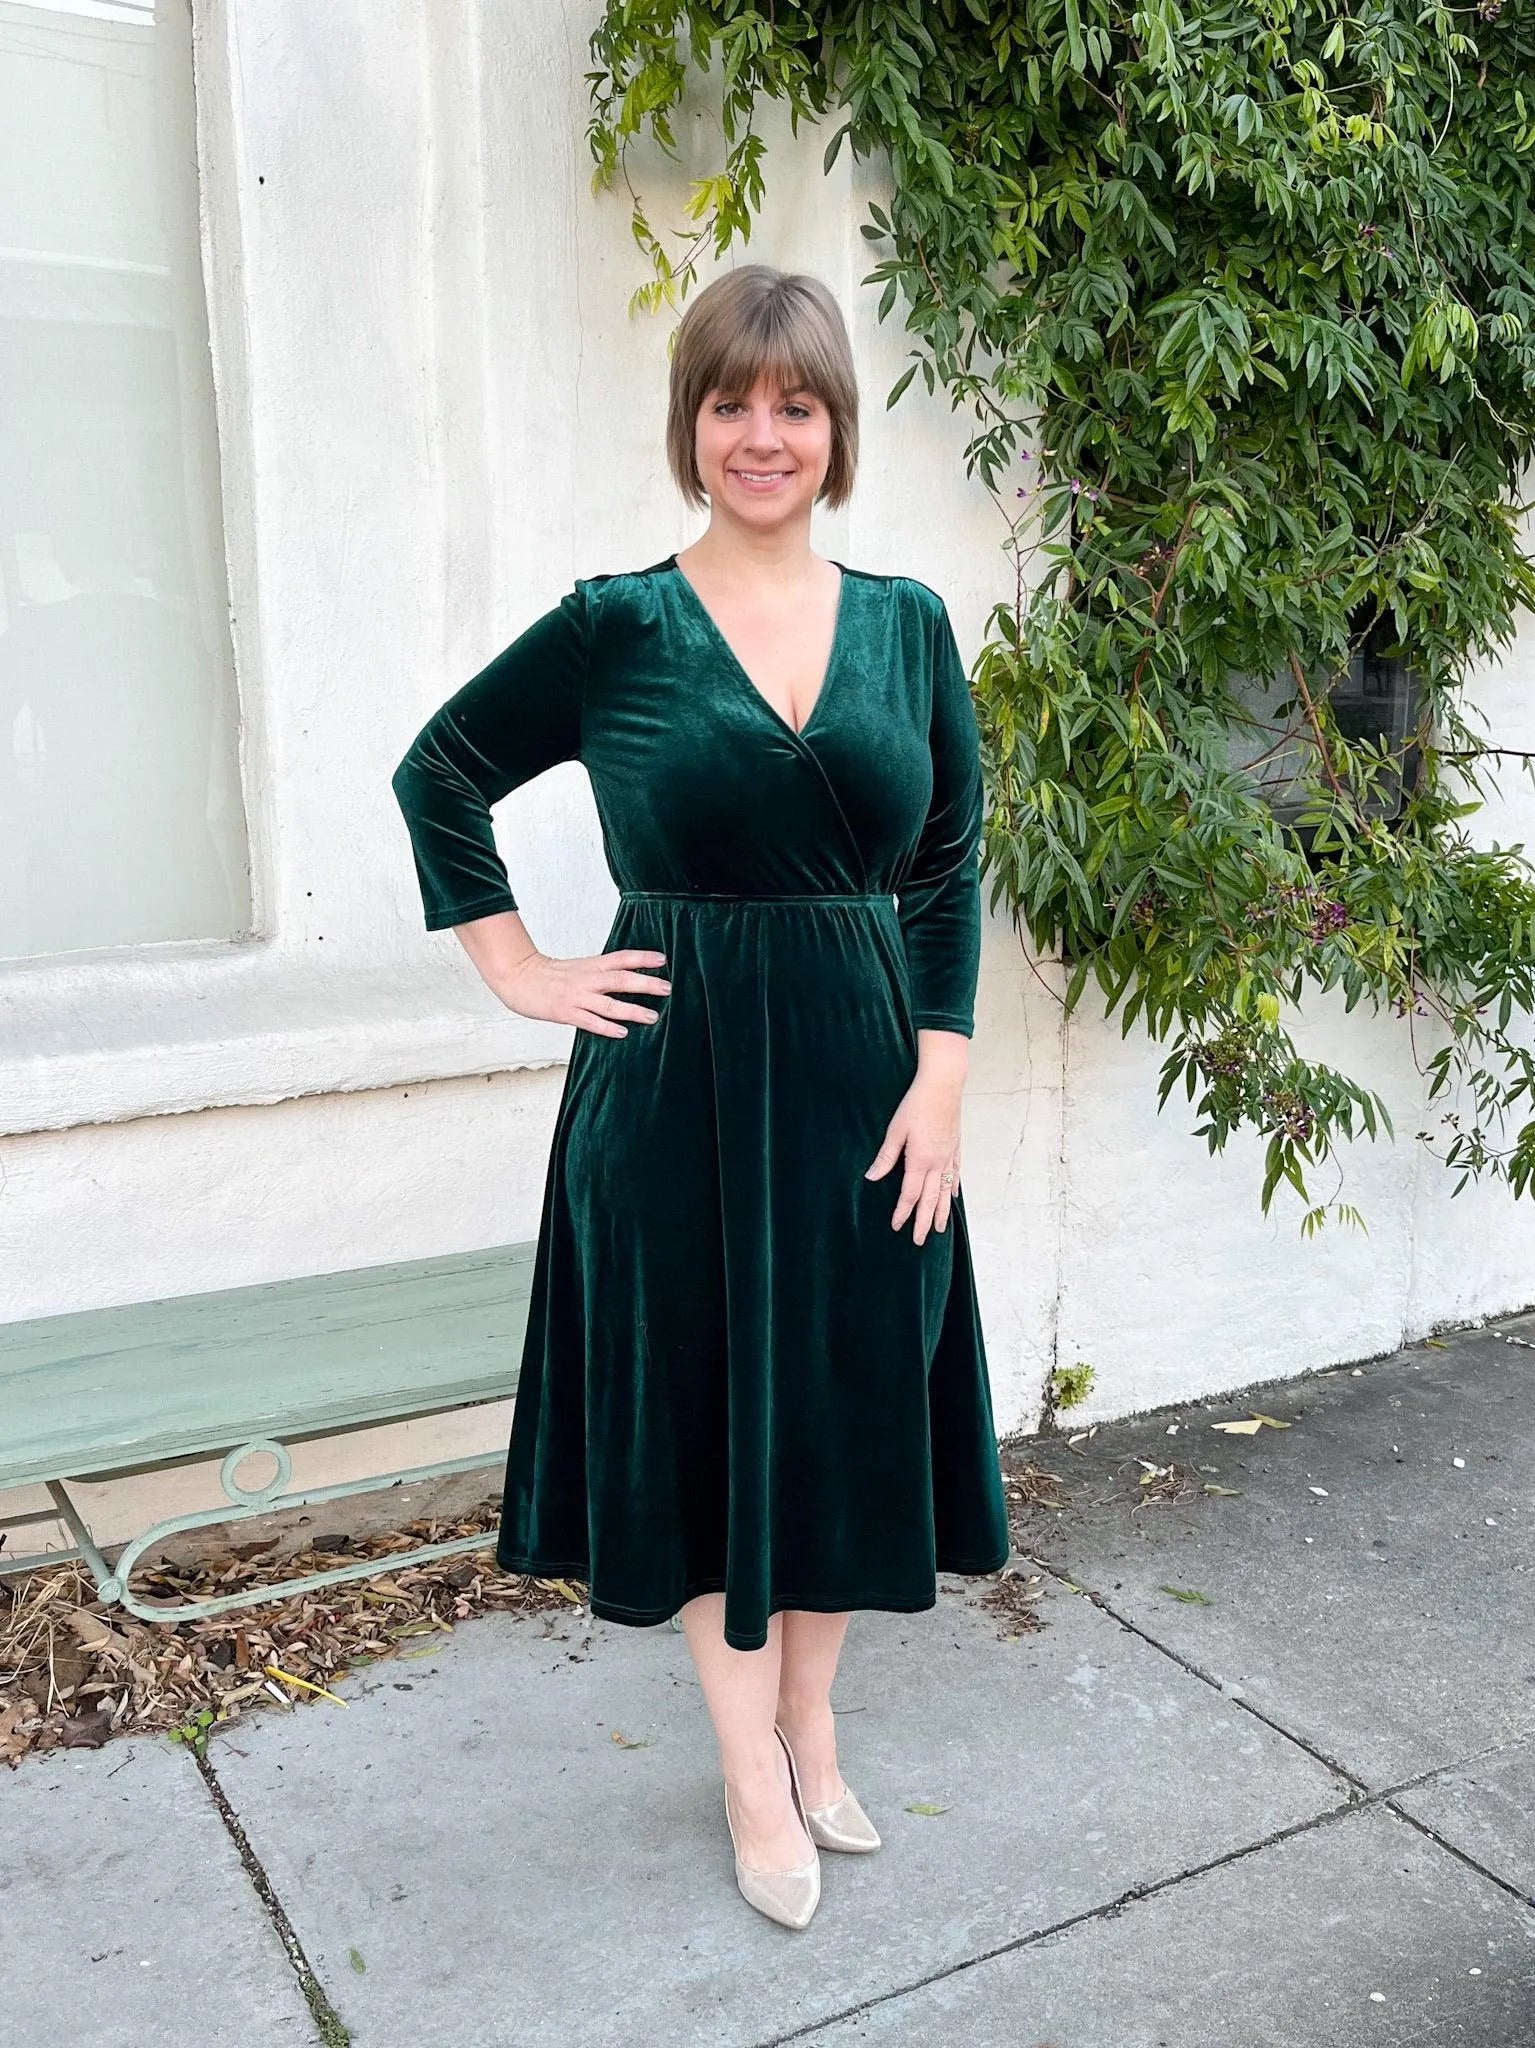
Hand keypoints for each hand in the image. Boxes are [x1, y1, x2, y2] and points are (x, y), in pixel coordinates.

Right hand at [499, 947, 670, 1036]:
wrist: (519, 977)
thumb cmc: (549, 974)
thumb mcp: (578, 966)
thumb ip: (599, 971)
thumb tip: (624, 976)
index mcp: (590, 965)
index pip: (621, 958)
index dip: (642, 958)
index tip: (662, 959)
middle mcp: (587, 979)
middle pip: (621, 979)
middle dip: (646, 984)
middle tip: (667, 988)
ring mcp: (577, 996)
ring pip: (610, 1004)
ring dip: (632, 1010)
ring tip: (652, 1016)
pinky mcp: (566, 1012)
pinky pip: (590, 1021)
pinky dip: (607, 1027)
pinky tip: (622, 1032)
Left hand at [864, 1061, 964, 1243]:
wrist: (943, 1085)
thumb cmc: (917, 1104)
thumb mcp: (895, 1130)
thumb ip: (885, 1157)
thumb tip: (872, 1177)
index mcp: (920, 1160)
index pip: (910, 1195)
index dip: (902, 1212)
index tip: (896, 1226)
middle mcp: (937, 1163)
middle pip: (930, 1200)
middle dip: (923, 1222)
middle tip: (919, 1241)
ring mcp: (949, 1156)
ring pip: (946, 1192)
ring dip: (941, 1212)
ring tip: (939, 1228)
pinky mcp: (955, 1147)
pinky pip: (956, 1174)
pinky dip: (954, 1189)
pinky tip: (953, 1197)